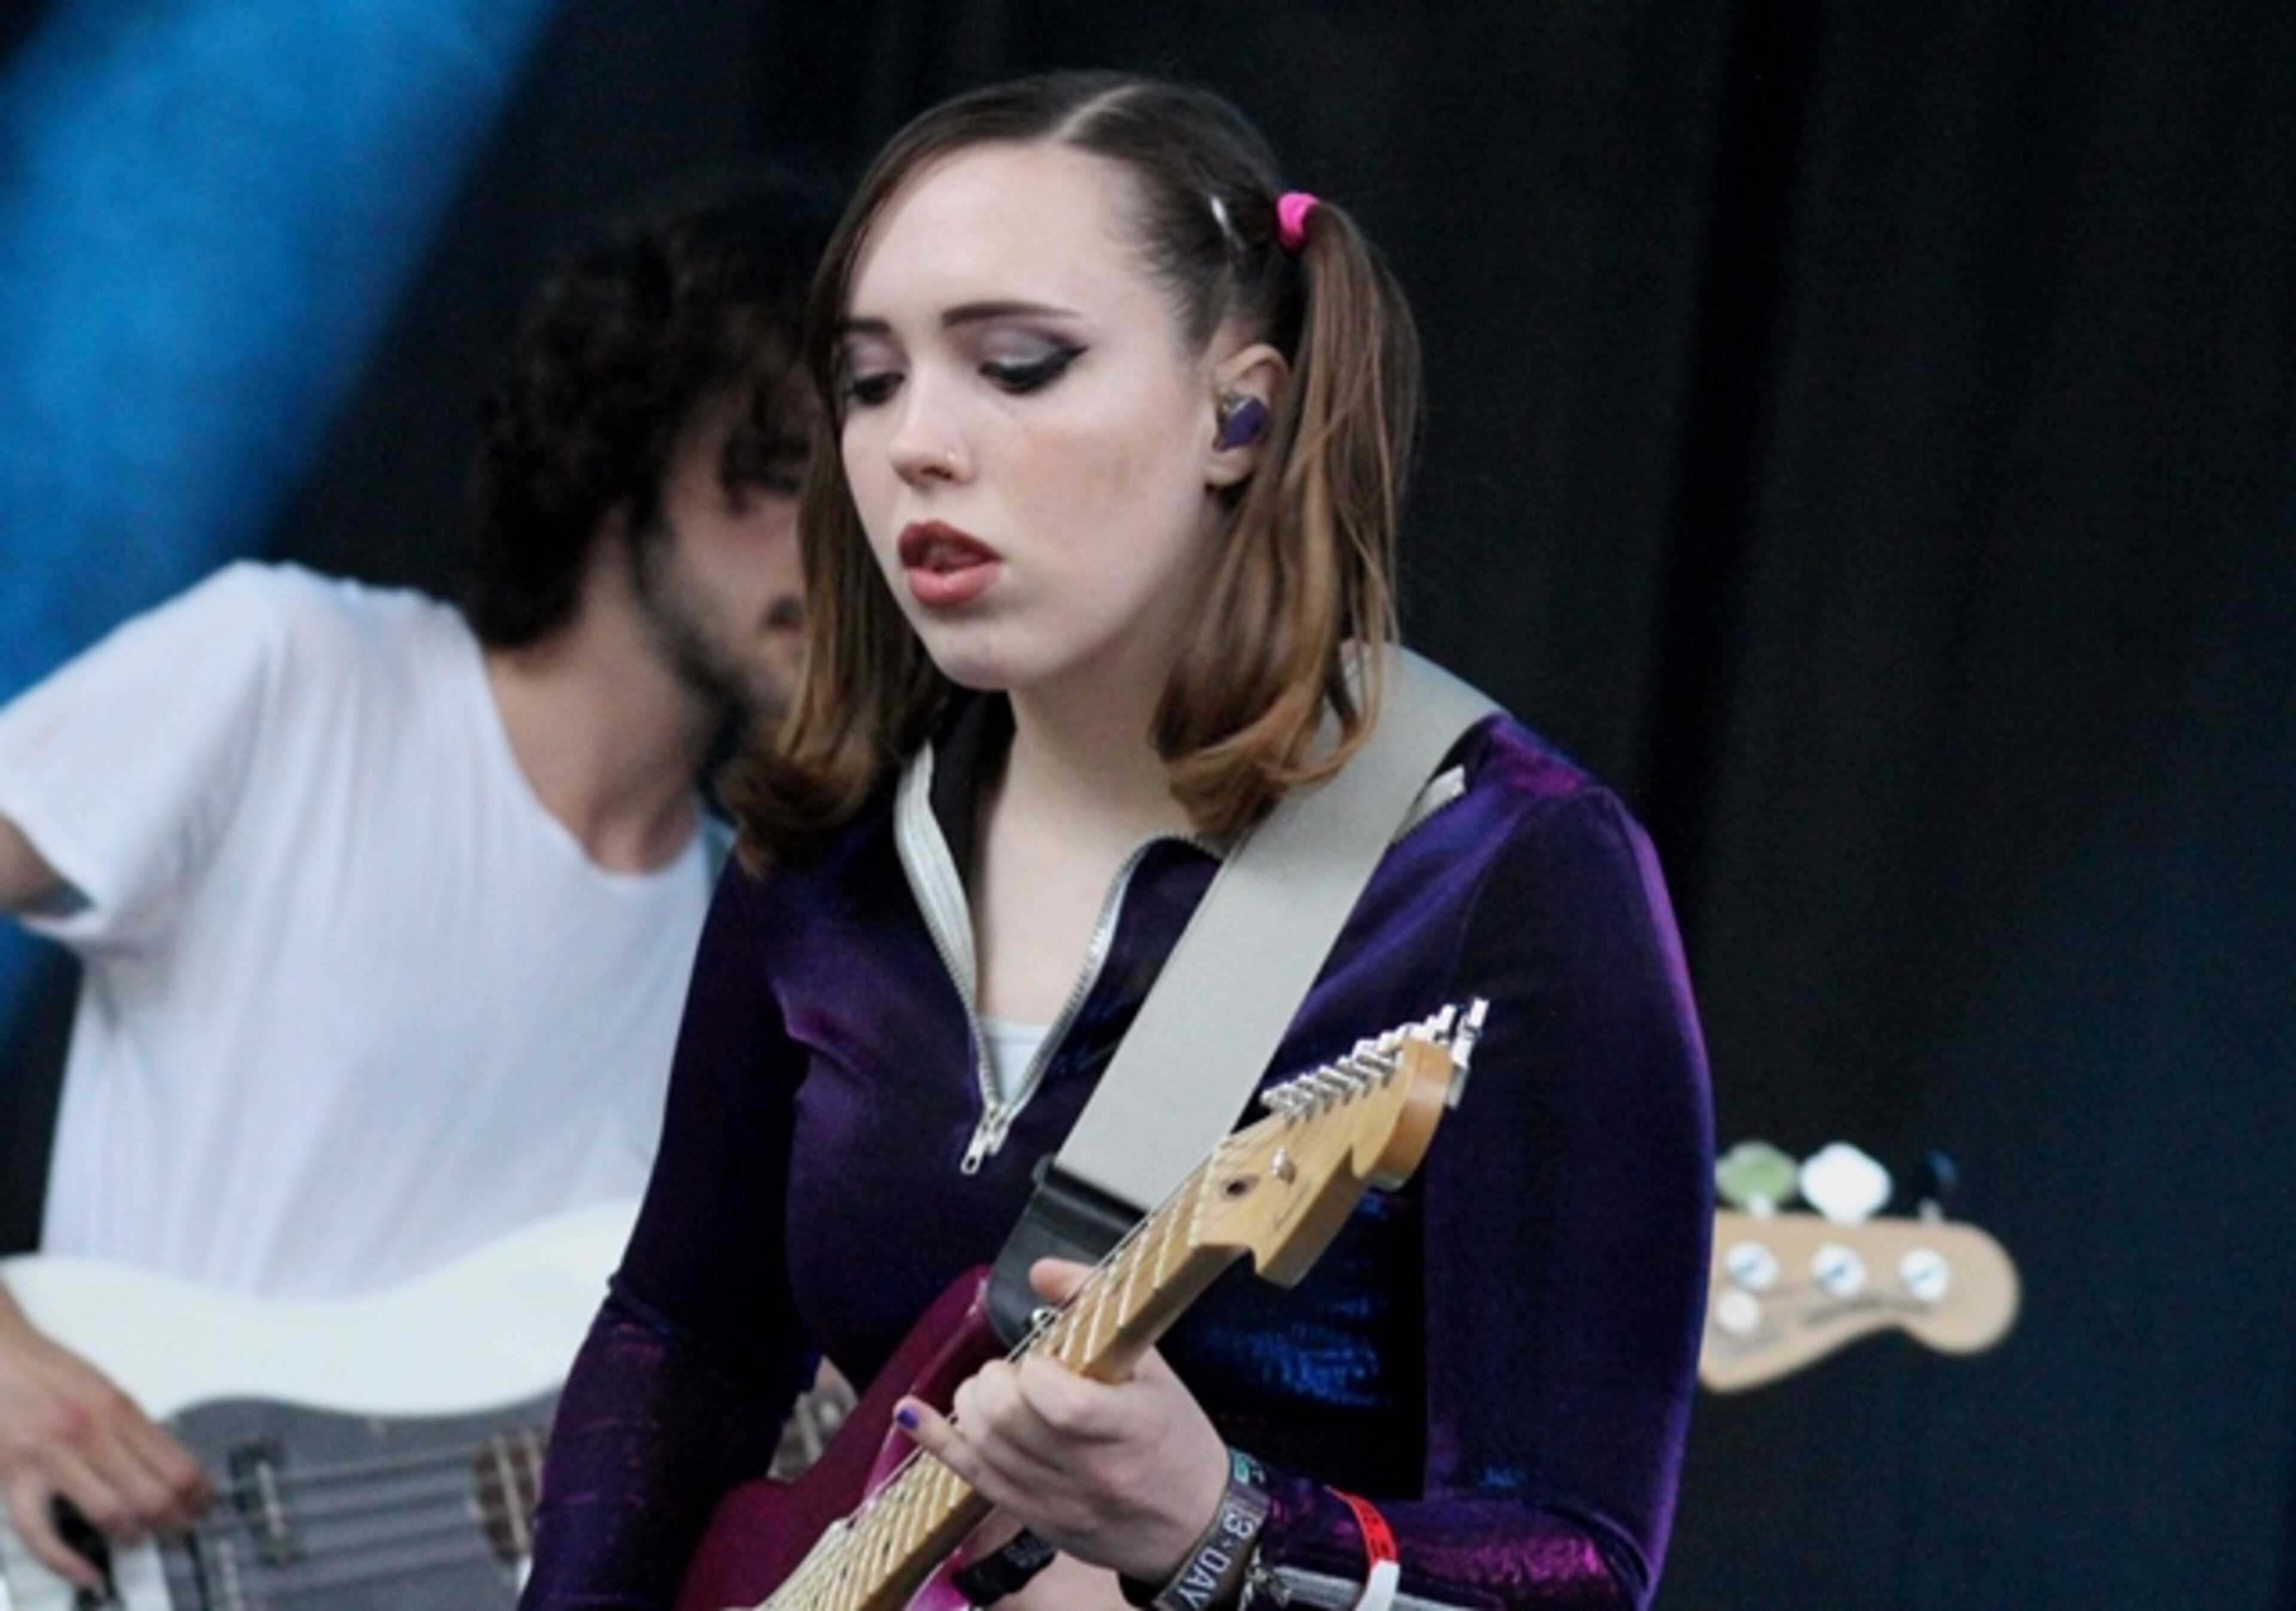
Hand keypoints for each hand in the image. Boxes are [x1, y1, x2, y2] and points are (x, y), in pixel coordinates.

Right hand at [0, 1286, 211, 1589]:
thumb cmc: (45, 1371)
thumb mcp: (102, 1389)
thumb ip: (131, 1426)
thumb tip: (165, 1462)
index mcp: (119, 1409)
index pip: (178, 1463)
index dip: (198, 1493)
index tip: (204, 1505)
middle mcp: (91, 1432)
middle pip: (153, 1492)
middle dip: (174, 1520)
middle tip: (178, 1530)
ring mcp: (52, 1456)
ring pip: (112, 1512)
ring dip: (133, 1535)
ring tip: (138, 1540)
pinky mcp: (13, 1477)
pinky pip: (41, 1532)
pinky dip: (67, 1561)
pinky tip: (88, 1573)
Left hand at [897, 1259, 1230, 1585]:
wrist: (1191, 1525)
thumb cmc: (1176, 1440)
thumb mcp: (1157, 1369)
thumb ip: (1097, 1308)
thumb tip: (1041, 1270)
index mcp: (1133, 1428)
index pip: (1064, 1403)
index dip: (1038, 1371)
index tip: (1046, 1359)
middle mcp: (1092, 1473)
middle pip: (1009, 1422)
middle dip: (996, 1380)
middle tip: (1015, 1370)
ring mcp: (1056, 1502)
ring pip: (983, 1446)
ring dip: (975, 1402)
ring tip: (996, 1389)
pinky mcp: (1031, 1518)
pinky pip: (970, 1479)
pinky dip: (936, 1440)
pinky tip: (912, 1413)